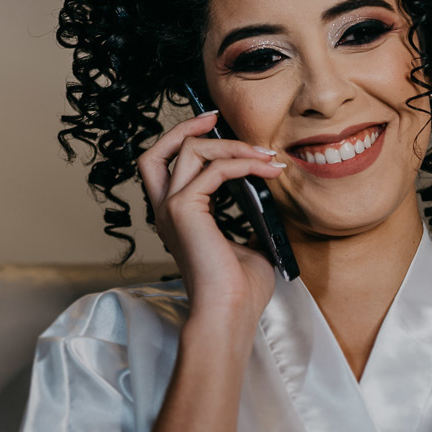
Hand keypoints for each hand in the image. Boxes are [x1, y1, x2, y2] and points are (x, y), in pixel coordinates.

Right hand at [137, 111, 286, 339]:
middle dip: (187, 127)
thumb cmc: (240, 290)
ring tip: (265, 154)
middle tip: (218, 117)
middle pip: (159, 151)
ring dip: (230, 145)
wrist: (230, 314)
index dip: (183, 140)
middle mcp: (166, 210)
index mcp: (176, 218)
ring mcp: (171, 209)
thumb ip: (251, 218)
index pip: (163, 166)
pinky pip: (214, 170)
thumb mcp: (249, 244)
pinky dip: (243, 163)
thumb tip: (272, 197)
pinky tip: (267, 169)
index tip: (215, 126)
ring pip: (188, 151)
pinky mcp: (184, 210)